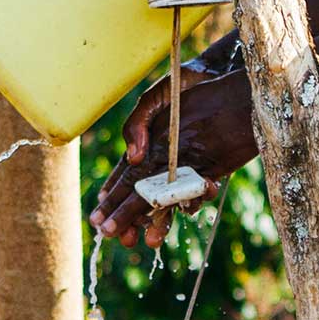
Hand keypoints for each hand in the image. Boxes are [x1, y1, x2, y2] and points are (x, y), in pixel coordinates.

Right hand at [91, 67, 259, 246]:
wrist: (217, 78)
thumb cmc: (181, 87)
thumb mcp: (152, 101)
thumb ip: (136, 125)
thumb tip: (132, 157)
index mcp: (144, 148)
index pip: (123, 181)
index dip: (111, 201)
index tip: (100, 221)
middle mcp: (163, 163)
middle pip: (143, 199)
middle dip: (130, 221)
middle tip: (123, 240)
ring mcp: (186, 168)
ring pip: (169, 203)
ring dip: (160, 222)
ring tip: (152, 240)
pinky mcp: (208, 168)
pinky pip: (197, 192)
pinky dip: (194, 200)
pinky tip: (191, 202)